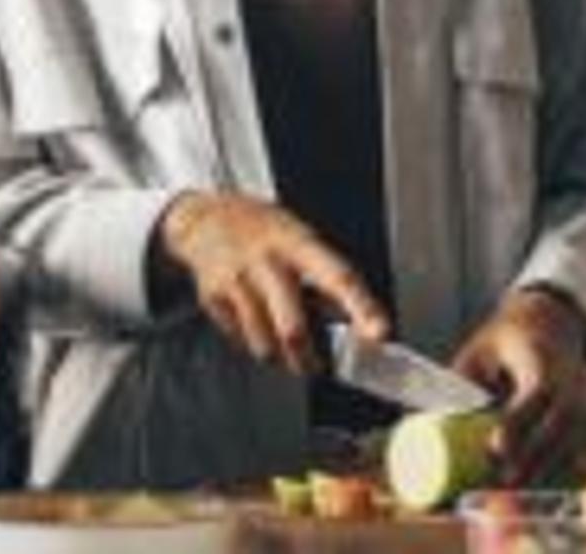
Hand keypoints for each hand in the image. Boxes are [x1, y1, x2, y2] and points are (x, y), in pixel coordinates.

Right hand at [155, 192, 386, 376]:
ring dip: (278, 355)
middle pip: (293, 327)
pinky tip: (254, 324)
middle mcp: (268, 262)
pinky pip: (238, 338)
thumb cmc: (262, 231)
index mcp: (299, 243)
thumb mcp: (299, 239)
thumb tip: (358, 320)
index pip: (339, 278)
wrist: (206, 218)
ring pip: (264, 343)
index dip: (362, 308)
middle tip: (316, 366)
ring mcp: (237, 280)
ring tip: (282, 346)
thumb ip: (324, 276)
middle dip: (307, 358)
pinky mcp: (212, 297)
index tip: (380, 333)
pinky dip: (251, 342)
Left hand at [452, 286, 585, 480]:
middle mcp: (570, 377)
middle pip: (561, 419)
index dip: (517, 421)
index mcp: (540, 358)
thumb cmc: (505, 344)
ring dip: (558, 465)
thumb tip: (434, 420)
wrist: (549, 324)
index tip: (494, 448)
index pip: (534, 391)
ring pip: (583, 433)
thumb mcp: (479, 350)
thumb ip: (461, 383)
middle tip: (505, 480)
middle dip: (536, 454)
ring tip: (527, 490)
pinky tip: (570, 483)